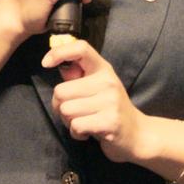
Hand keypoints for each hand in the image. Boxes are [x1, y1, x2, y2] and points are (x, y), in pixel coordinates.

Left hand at [41, 35, 152, 163]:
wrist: (138, 134)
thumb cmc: (110, 110)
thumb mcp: (96, 88)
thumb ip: (77, 77)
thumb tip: (57, 63)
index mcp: (103, 69)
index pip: (80, 48)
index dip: (59, 52)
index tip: (45, 64)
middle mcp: (108, 81)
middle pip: (60, 91)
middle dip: (60, 107)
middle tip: (76, 113)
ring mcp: (110, 101)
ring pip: (66, 110)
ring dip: (68, 122)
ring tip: (84, 122)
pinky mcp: (110, 122)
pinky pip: (76, 126)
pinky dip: (77, 134)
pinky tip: (88, 133)